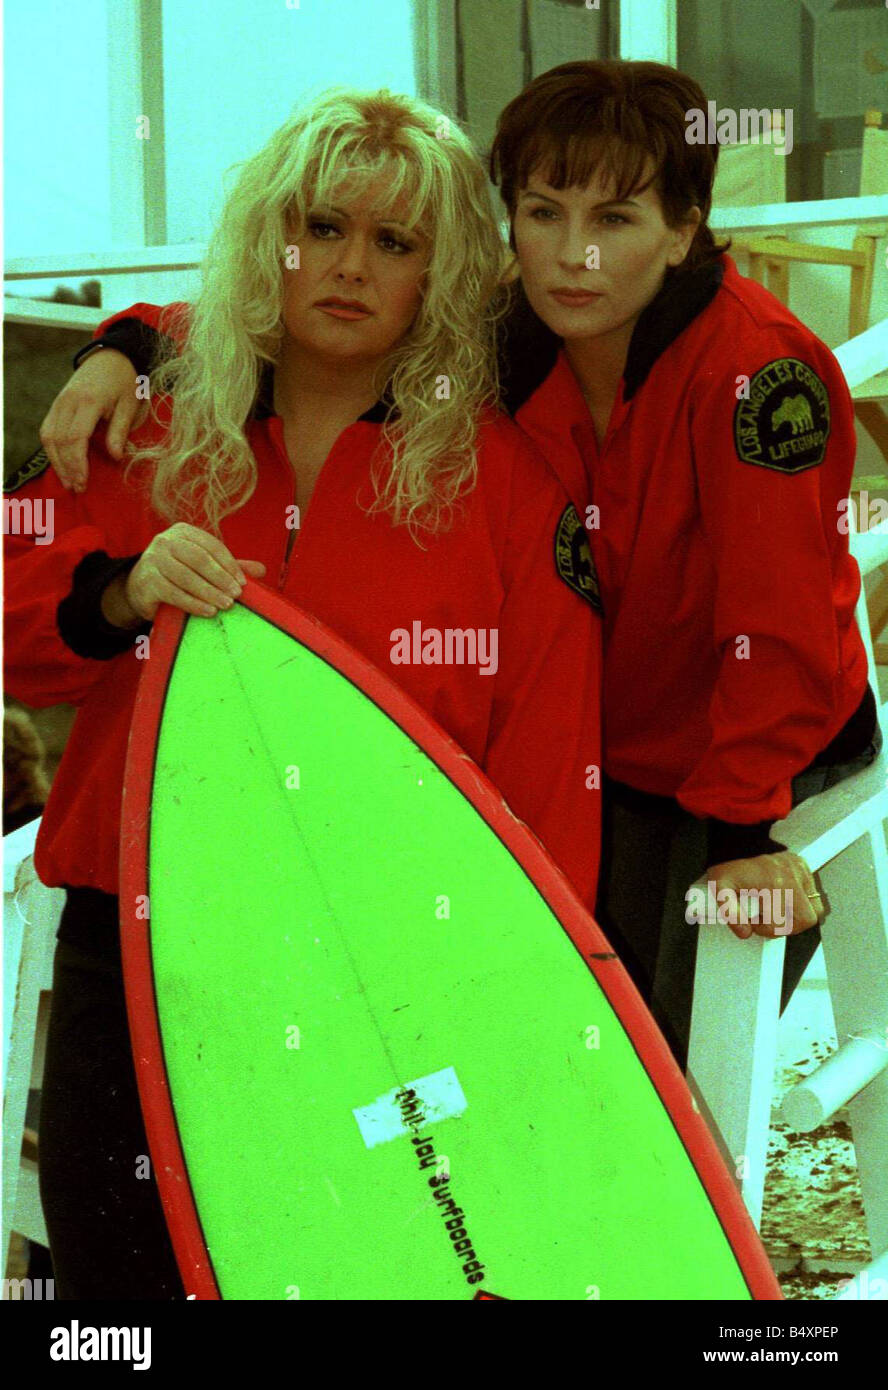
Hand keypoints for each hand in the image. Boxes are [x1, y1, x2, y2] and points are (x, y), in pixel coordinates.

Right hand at [40, 348, 143, 491]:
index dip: (77, 463)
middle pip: (58, 440)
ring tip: (69, 482)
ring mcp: (59, 402)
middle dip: (66, 467)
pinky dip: (52, 449)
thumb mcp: (130, 404)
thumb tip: (116, 457)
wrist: (111, 356)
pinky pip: (47, 430)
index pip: (75, 438)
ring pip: (48, 436)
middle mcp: (68, 402)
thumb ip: (120, 430)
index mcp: (88, 401)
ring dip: (57, 462)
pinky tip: (62, 464)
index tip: (84, 481)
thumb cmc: (125, 381)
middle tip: (77, 488)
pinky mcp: (56, 404)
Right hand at [101, 524, 265, 625]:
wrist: (141, 587)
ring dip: (209, 593)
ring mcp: (153, 559)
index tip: (243, 583)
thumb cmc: (178, 573)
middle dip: (220, 578)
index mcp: (183, 532)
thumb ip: (229, 566)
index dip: (229, 564)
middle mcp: (166, 541)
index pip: (211, 546)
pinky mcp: (147, 580)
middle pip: (199, 559)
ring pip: (186, 576)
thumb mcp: (203, 566)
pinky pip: (173, 593)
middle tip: (236, 595)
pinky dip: (193, 603)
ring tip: (225, 605)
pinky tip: (208, 611)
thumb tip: (261, 570)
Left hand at [689, 850, 824, 939]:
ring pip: (814, 906)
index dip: (767, 929)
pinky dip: (801, 899)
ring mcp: (800, 870)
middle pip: (807, 918)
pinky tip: (782, 896)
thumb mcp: (720, 887)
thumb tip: (745, 932)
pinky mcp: (802, 865)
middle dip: (789, 926)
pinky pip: (812, 891)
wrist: (737, 838)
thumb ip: (730, 913)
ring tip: (777, 910)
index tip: (754, 922)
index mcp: (774, 885)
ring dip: (797, 914)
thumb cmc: (729, 862)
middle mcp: (792, 877)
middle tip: (771, 921)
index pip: (783, 924)